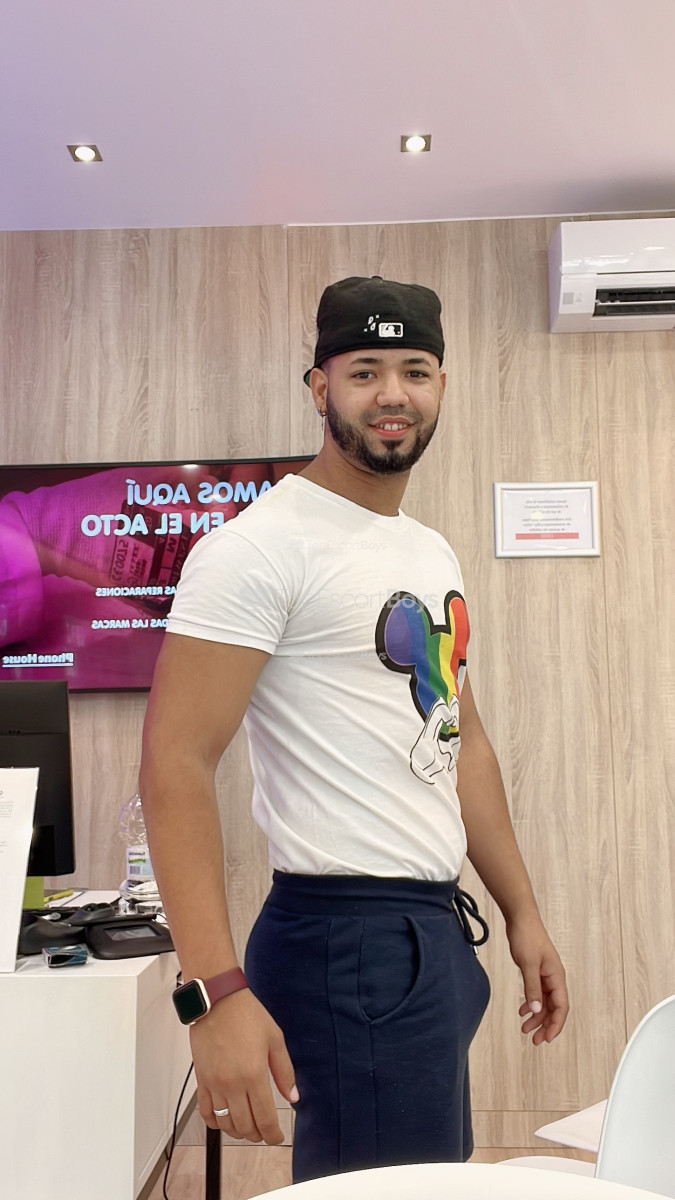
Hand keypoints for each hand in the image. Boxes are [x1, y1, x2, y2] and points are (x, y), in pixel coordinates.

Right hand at [189, 987, 297, 1143]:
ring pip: (225, 1123)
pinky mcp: (202, 1080)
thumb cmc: (247, 1015)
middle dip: (257, 1135)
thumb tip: (293, 1096)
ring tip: (247, 1127)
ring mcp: (215, 1084)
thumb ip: (285, 1072)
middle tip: (264, 1131)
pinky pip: (205, 1112)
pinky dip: (215, 1123)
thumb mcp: (275, 1039)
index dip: (273, 1135)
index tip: (277, 1137)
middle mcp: (233, 1084)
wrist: (218, 1001)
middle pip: (245, 1126)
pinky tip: (224, 1121)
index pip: (265, 1119)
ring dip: (238, 1131)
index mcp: (254, 1075)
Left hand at [506, 913, 568, 1044]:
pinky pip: (537, 993)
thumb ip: (532, 988)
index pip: (561, 1007)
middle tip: (535, 1040)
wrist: (520, 918)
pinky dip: (531, 1003)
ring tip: (525, 1029)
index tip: (547, 1038)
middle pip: (554, 1008)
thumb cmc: (527, 935)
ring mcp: (545, 974)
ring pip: (545, 1002)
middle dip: (546, 1025)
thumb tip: (537, 1010)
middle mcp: (553, 977)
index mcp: (557, 976)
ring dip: (537, 1016)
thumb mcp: (528, 964)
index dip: (555, 1025)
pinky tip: (523, 1010)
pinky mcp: (536, 971)